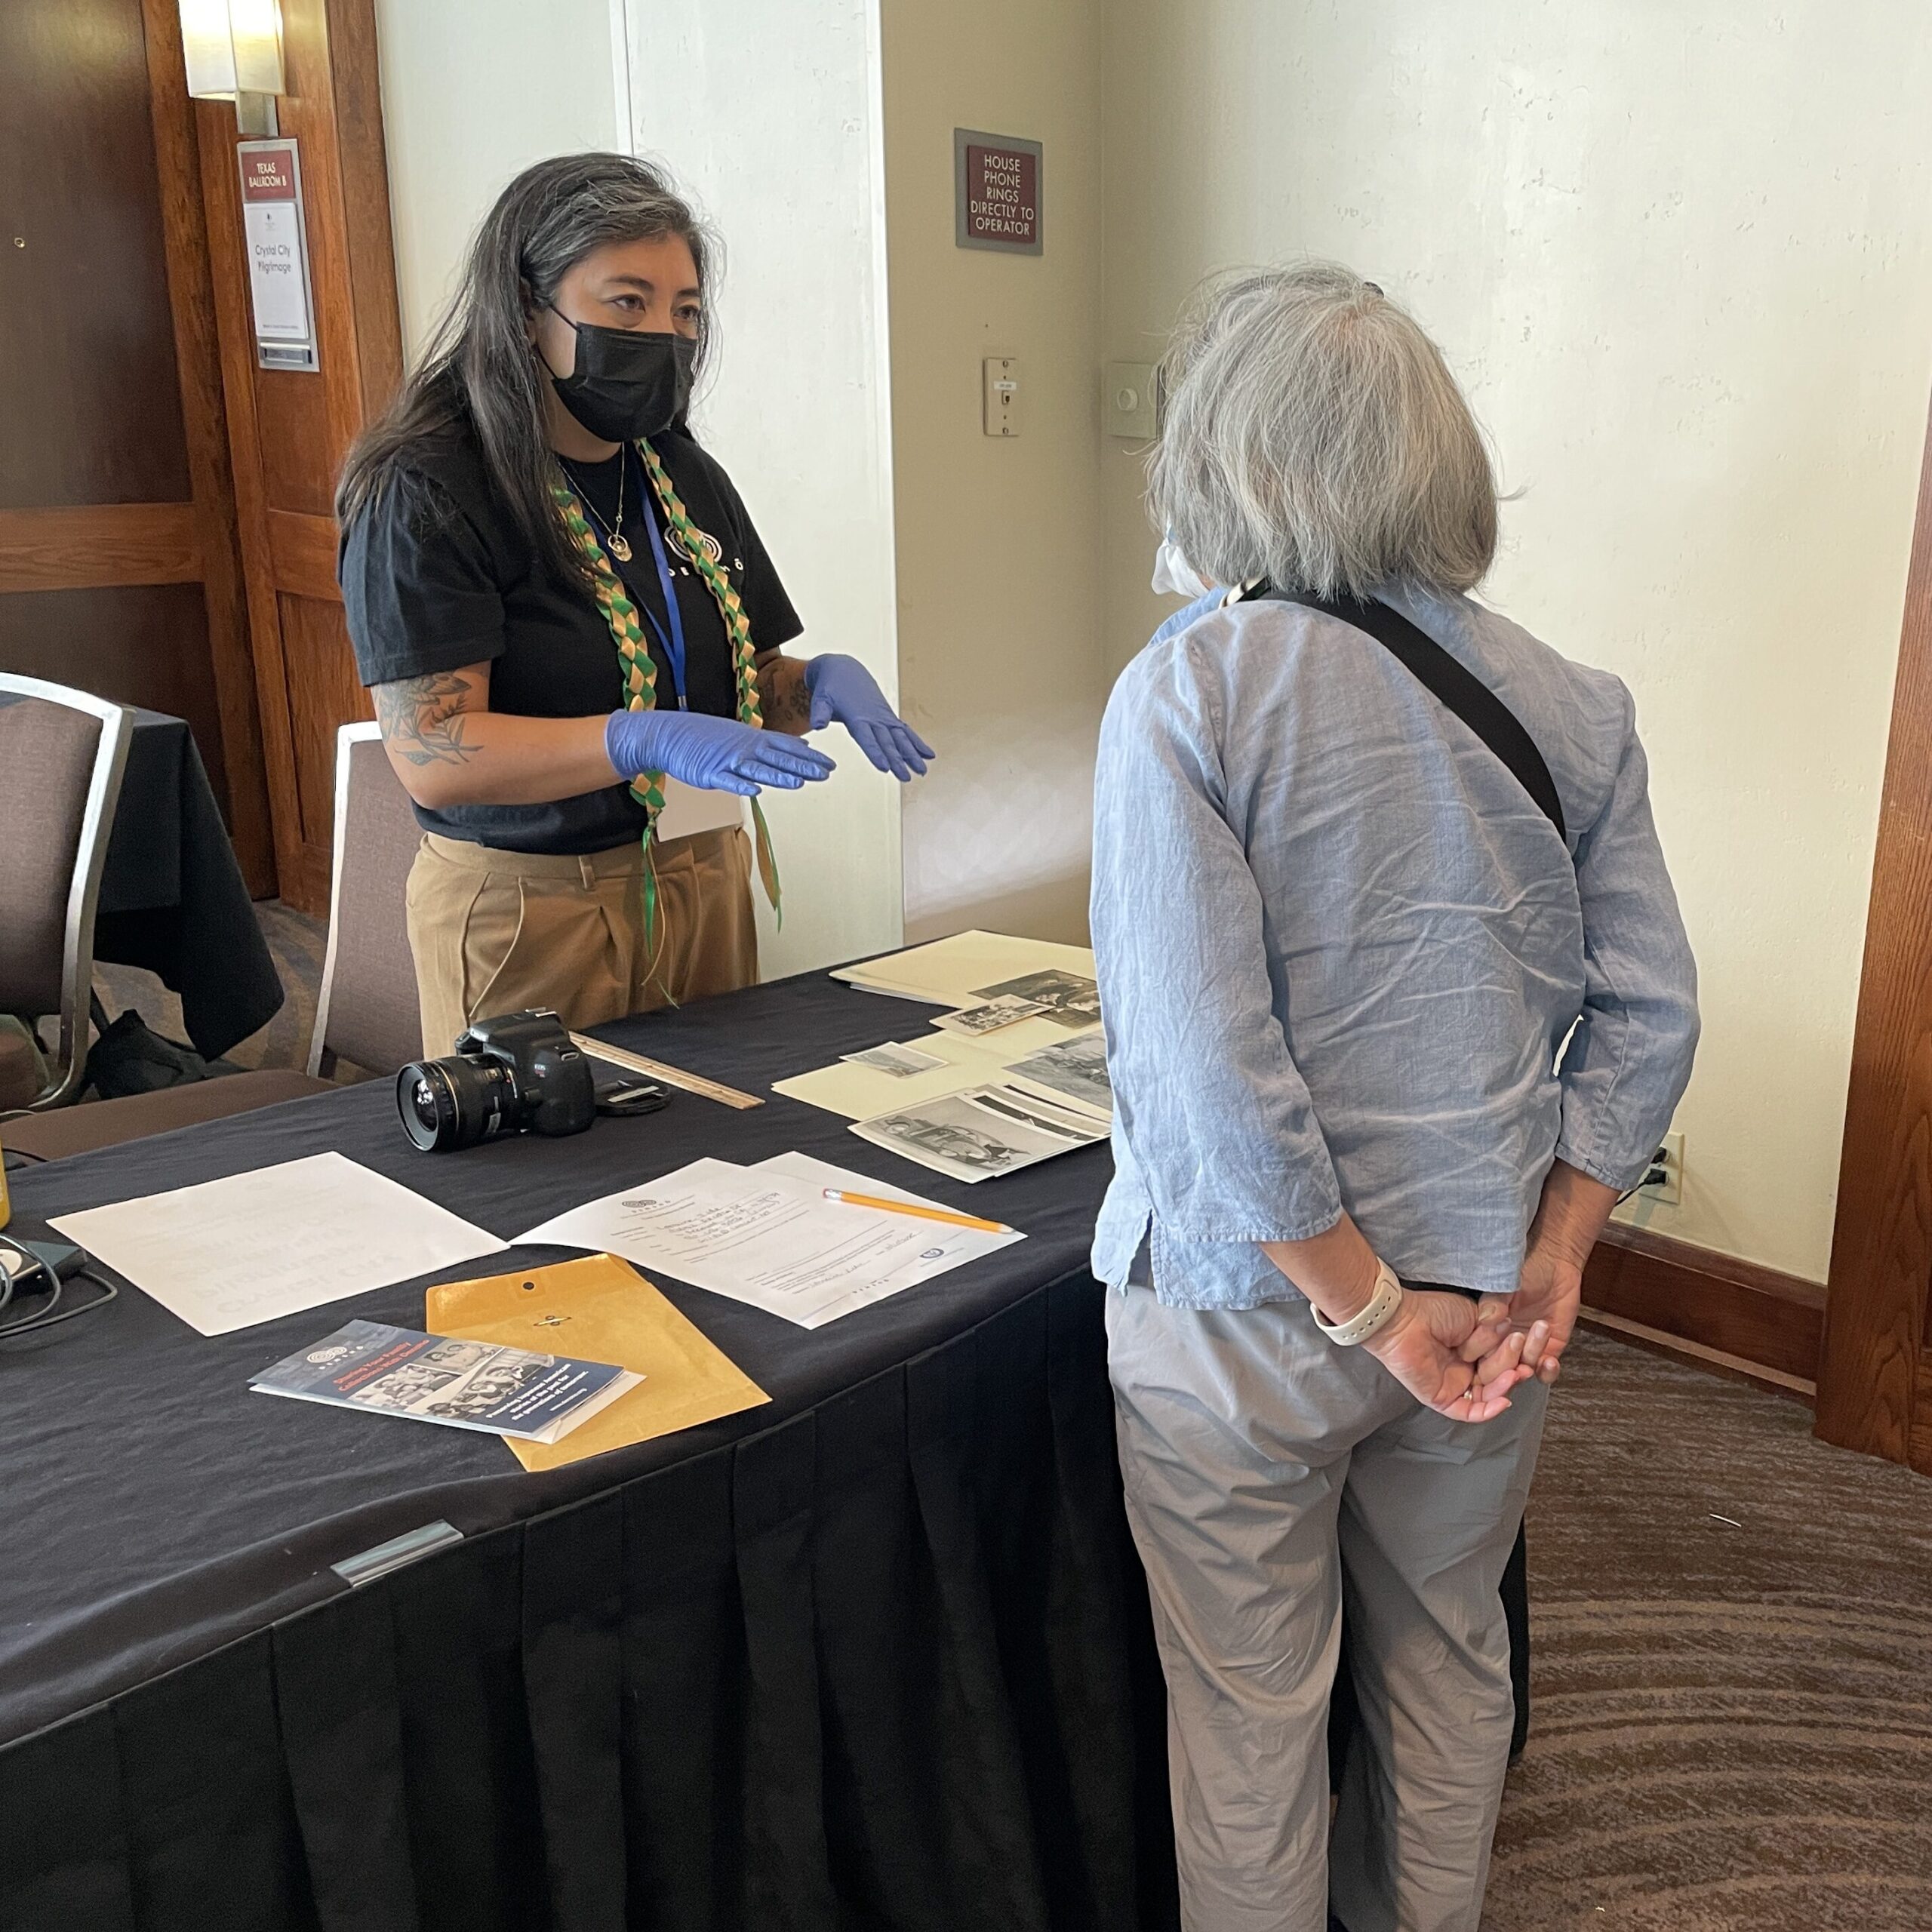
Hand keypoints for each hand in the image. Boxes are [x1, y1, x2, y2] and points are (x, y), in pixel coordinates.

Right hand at [604, 708, 834, 796]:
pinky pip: (727, 779)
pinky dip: (740, 784)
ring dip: (778, 776)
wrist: (670, 734)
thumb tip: (801, 744)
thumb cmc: (707, 737)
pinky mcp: (710, 772)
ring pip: (758, 769)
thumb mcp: (743, 735)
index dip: (808, 757)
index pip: (787, 747)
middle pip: (778, 758)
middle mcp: (745, 747)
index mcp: (754, 739)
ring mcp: (728, 760)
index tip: (830, 765)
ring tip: (799, 783)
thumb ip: (772, 743)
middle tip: (827, 774)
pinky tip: (754, 790)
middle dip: (803, 767)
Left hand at [802, 655, 934, 780]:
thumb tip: (818, 725)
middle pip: (888, 742)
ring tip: (922, 770)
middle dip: (899, 760)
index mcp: (857, 716)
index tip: (885, 767)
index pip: (867, 738)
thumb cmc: (830, 686)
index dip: (876, 752)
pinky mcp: (888, 717)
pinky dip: (917, 742)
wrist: (844, 670)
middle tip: (907, 777)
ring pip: (901, 738)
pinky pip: (905, 731)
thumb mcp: (821, 698)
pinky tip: (928, 755)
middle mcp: (874, 718)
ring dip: (912, 754)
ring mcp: (884, 717)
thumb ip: (820, 713)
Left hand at [1362, 1288, 1533, 1422]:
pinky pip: (1469, 1413)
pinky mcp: (1442, 1398)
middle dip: (1513, 1364)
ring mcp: (1455, 1385)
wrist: (1404, 1318)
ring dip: (1506, 1386)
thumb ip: (1496, 1330)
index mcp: (1474, 1350)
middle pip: (1500, 1377)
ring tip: (1515, 1371)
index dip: (1519, 1355)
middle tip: (1519, 1344)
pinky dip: (1489, 1411)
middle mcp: (1466, 1369)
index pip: (1504, 1360)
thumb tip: (1514, 1335)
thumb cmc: (1434, 1311)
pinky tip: (1505, 1401)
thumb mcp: (1475, 1317)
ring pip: (1489, 1396)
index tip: (1530, 1341)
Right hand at [1465, 1246, 1582, 1386]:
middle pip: (1495, 1372)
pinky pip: (1545, 1374)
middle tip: (1517, 1340)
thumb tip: (1486, 1318)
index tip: (1491, 1343)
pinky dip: (1548, 1371)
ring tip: (1540, 1331)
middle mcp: (1500, 1346)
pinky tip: (1550, 1360)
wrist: (1556, 1268)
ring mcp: (1523, 1352)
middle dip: (1506, 1363)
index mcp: (1483, 1332)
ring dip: (1531, 1357)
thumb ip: (1494, 1301)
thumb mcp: (1505, 1284)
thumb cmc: (1526, 1273)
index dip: (1481, 1355)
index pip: (1474, 1355)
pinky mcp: (1547, 1353)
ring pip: (1521, 1372)